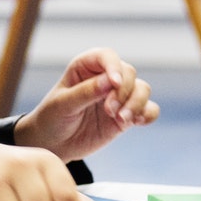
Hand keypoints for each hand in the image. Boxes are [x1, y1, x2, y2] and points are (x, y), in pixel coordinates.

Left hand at [14, 49, 159, 160]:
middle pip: (129, 73)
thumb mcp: (62, 105)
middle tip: (110, 111)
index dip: (114, 67)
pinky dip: (147, 115)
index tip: (114, 84)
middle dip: (124, 92)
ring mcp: (118, 97)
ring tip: (121, 120)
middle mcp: (105, 78)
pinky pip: (148, 110)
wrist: (54, 144)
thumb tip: (110, 81)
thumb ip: (85, 92)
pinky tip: (136, 122)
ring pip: (142, 89)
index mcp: (86, 67)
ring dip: (137, 104)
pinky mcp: (126, 115)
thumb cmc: (52, 119)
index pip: (107, 57)